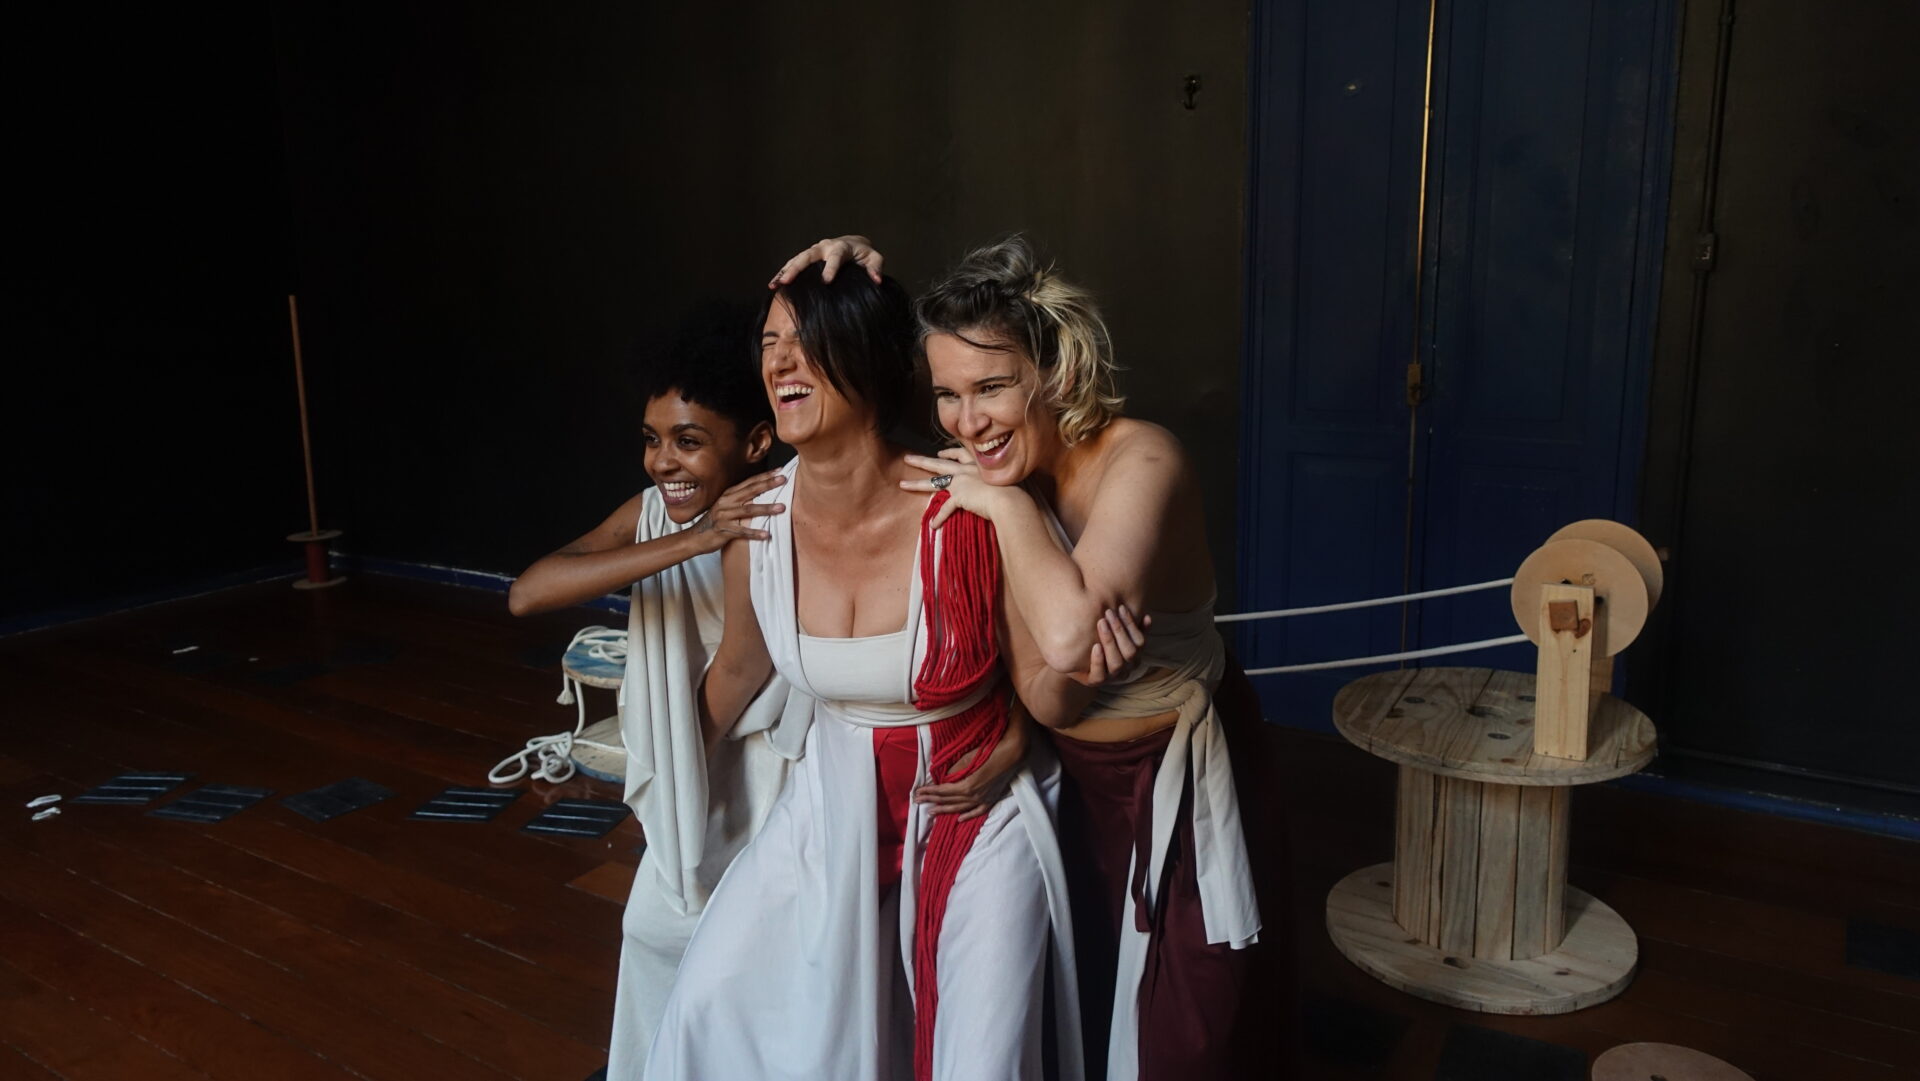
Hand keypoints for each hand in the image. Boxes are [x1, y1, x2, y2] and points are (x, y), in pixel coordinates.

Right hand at [689, 472, 787, 551]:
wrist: (695, 538)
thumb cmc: (715, 522)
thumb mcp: (726, 507)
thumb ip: (741, 500)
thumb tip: (762, 494)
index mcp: (728, 494)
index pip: (750, 482)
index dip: (765, 476)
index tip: (780, 470)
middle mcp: (726, 502)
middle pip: (750, 491)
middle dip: (768, 484)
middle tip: (784, 479)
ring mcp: (724, 515)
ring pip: (748, 510)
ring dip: (766, 508)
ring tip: (782, 508)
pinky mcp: (723, 530)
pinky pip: (741, 532)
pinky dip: (754, 533)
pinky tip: (766, 535)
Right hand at [769, 235, 883, 287]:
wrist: (854, 244)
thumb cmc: (864, 254)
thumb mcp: (874, 258)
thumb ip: (876, 268)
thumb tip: (877, 280)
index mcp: (841, 247)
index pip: (835, 257)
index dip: (831, 269)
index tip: (826, 282)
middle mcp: (824, 247)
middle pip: (808, 256)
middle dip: (797, 268)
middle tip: (787, 281)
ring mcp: (814, 251)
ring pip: (796, 259)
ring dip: (785, 271)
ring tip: (775, 284)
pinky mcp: (807, 257)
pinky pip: (792, 263)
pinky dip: (782, 273)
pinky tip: (773, 285)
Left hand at [899, 448, 1004, 528]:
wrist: (1011, 500)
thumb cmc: (1013, 492)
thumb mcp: (1004, 482)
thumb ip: (995, 484)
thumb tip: (998, 491)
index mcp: (978, 464)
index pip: (959, 454)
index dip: (948, 453)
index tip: (940, 453)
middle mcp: (967, 470)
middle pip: (939, 464)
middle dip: (922, 460)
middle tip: (907, 458)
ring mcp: (961, 482)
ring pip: (933, 482)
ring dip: (916, 484)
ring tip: (902, 484)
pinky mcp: (960, 496)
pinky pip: (945, 508)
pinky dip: (939, 518)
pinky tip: (933, 525)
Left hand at [913, 705, 1030, 820]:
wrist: (1013, 753)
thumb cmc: (991, 751)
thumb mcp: (968, 758)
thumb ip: (955, 770)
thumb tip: (943, 779)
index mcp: (967, 785)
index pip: (943, 791)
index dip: (929, 792)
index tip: (917, 792)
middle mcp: (974, 796)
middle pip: (949, 800)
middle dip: (931, 800)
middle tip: (917, 801)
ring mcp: (983, 799)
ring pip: (960, 807)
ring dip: (944, 809)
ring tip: (931, 811)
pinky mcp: (991, 798)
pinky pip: (978, 811)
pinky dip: (968, 815)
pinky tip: (959, 819)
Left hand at [1080, 604, 1151, 685]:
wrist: (1073, 658)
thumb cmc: (1096, 642)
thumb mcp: (1113, 634)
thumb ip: (1128, 627)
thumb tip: (1146, 617)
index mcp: (1134, 656)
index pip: (1140, 641)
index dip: (1132, 625)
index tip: (1121, 608)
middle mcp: (1126, 668)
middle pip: (1130, 652)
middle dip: (1119, 630)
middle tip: (1108, 613)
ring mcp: (1111, 677)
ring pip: (1116, 663)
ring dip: (1109, 641)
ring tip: (1101, 623)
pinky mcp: (1095, 682)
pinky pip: (1099, 675)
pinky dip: (1098, 660)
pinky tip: (1095, 646)